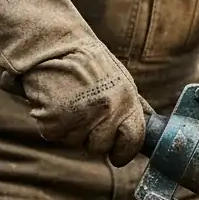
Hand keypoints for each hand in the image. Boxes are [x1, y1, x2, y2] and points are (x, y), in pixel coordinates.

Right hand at [0, 0, 146, 165]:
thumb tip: (148, 126)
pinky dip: (52, 124)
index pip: (133, 141)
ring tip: (67, 101)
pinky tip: (53, 102)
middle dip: (93, 138)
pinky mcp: (53, 121)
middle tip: (84, 116)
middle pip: (101, 147)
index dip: (124, 151)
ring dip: (71, 129)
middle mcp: (105, 111)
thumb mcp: (118, 78)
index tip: (117, 155)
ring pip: (76, 142)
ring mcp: (79, 117)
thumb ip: (131, 105)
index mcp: (125, 99)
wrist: (50, 44)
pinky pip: (55, 135)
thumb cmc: (86, 61)